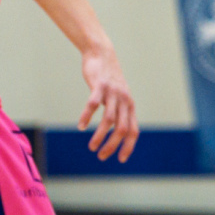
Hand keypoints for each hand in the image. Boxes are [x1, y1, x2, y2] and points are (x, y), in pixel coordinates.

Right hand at [79, 46, 138, 161]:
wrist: (102, 54)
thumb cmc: (109, 79)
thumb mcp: (119, 96)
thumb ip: (120, 112)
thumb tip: (117, 132)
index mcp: (130, 106)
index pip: (133, 131)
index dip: (128, 147)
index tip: (120, 160)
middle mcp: (124, 101)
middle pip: (122, 129)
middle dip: (112, 146)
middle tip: (101, 156)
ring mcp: (112, 93)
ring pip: (109, 120)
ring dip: (100, 136)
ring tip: (92, 146)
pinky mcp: (99, 86)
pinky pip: (93, 105)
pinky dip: (87, 117)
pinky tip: (81, 127)